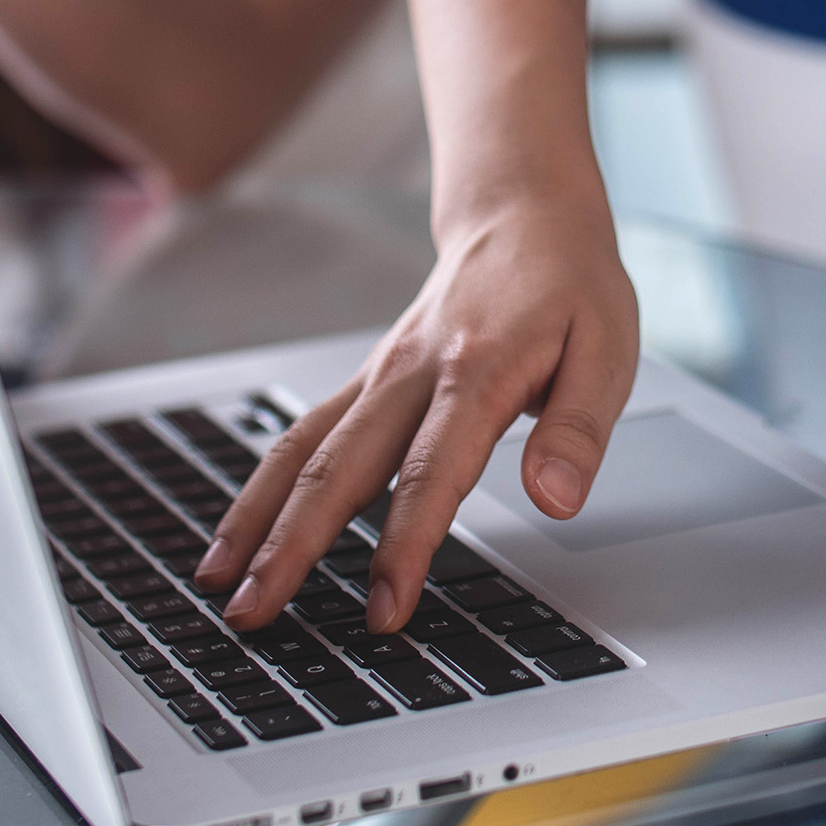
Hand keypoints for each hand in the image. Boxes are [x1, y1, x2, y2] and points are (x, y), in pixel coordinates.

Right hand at [195, 195, 639, 632]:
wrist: (523, 212)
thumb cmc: (569, 284)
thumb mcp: (609, 348)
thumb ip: (578, 429)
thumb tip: (555, 500)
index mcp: (477, 370)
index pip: (431, 472)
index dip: (405, 545)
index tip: (384, 608)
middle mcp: (411, 373)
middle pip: (338, 467)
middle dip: (291, 547)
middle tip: (254, 613)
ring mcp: (379, 376)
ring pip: (302, 450)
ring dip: (256, 520)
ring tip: (216, 583)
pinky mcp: (366, 381)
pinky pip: (303, 434)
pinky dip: (263, 487)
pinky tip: (239, 533)